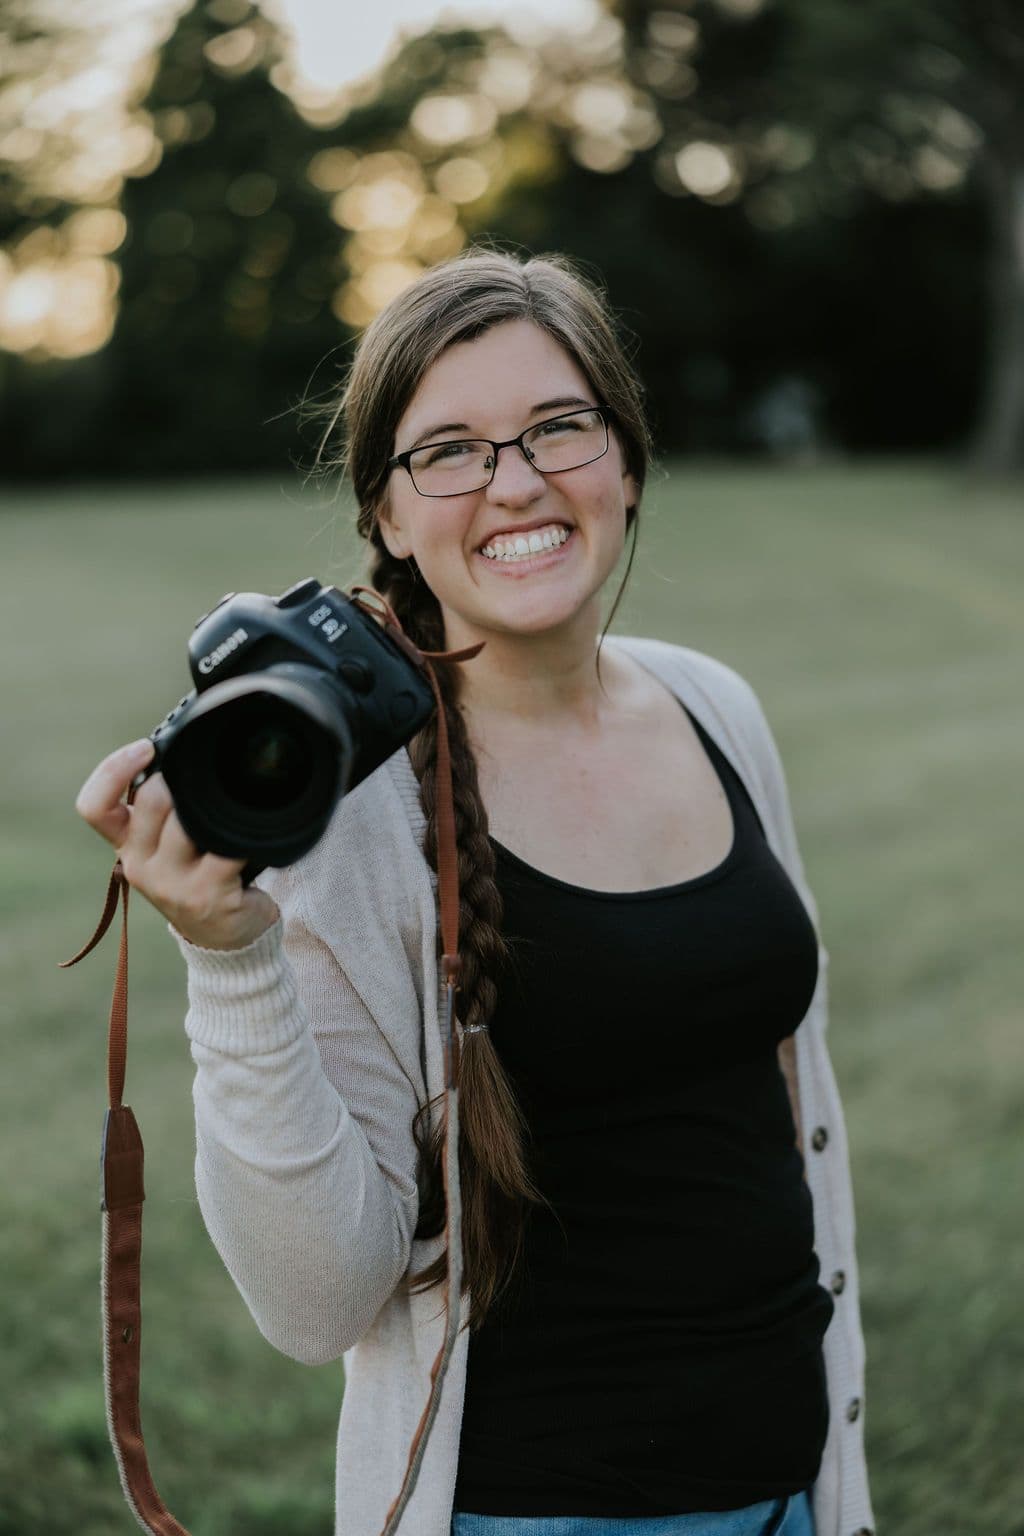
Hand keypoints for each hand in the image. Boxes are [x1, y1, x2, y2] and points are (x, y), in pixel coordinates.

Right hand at [75, 739, 280, 950]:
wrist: (227, 939)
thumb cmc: (200, 878)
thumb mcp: (167, 848)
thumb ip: (162, 811)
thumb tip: (181, 753)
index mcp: (126, 846)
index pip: (94, 807)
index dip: (113, 769)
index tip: (147, 747)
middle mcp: (139, 865)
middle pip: (151, 799)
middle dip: (180, 780)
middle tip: (205, 780)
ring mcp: (171, 884)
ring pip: (186, 821)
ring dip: (212, 808)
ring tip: (230, 809)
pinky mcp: (206, 895)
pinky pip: (225, 849)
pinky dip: (242, 837)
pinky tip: (251, 835)